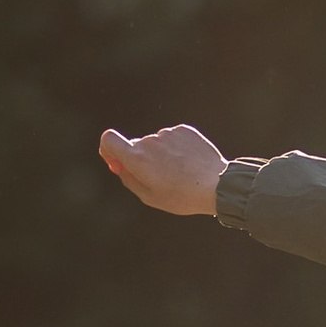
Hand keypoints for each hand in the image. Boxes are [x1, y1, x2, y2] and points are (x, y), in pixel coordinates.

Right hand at [99, 122, 227, 217]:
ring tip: (180, 173)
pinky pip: (172, 138)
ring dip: (161, 155)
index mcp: (137, 158)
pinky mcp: (184, 130)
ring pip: (156, 143)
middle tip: (159, 178)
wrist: (217, 185)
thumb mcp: (149, 196)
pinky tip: (188, 163)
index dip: (108, 149)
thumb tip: (117, 163)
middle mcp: (150, 141)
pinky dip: (176, 148)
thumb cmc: (182, 196)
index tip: (115, 160)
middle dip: (140, 159)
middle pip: (135, 146)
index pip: (108, 139)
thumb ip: (128, 177)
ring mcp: (168, 133)